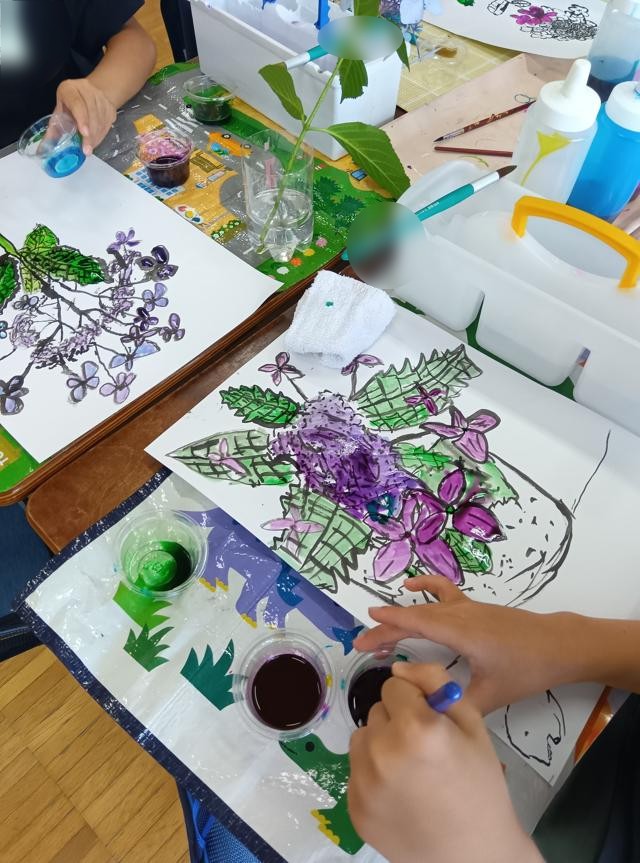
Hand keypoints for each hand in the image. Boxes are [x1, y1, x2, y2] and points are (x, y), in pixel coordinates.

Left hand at [55, 78, 116, 154]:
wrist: (90, 93)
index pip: (77, 103)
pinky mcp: (109, 106)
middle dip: (90, 134)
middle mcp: (86, 90)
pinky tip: (95, 141)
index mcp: (69, 89)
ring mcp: (100, 97)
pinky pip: (107, 123)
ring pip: (101, 120)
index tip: (84, 133)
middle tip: (86, 149)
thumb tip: (46, 146)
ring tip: (89, 148)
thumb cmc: (71, 103)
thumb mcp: (60, 110)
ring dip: (96, 137)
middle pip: (91, 113)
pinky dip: (101, 135)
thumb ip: (54, 127)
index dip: (82, 119)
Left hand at [348, 662, 541, 862]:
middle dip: (397, 721)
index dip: (416, 701)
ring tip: (411, 770)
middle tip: (425, 750)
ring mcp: (363, 783)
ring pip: (362, 739)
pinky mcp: (354, 807)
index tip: (432, 722)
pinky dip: (372, 775)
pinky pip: (355, 771)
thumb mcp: (471, 722)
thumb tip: (398, 668)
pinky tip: (400, 793)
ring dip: (381, 745)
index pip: (394, 686)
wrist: (474, 855)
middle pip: (377, 711)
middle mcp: (382, 752)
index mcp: (415, 727)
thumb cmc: (479, 786)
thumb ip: (435, 682)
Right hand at [355, 574, 583, 713]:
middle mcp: (460, 615)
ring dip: (402, 615)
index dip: (388, 624)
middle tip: (361, 643)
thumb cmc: (527, 668)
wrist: (559, 645)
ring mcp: (468, 608)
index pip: (416, 624)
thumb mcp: (491, 694)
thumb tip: (427, 711)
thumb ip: (456, 704)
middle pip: (416, 617)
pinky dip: (426, 588)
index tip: (364, 627)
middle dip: (386, 628)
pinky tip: (413, 587)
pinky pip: (443, 594)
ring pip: (426, 607)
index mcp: (460, 632)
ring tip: (380, 625)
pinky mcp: (475, 609)